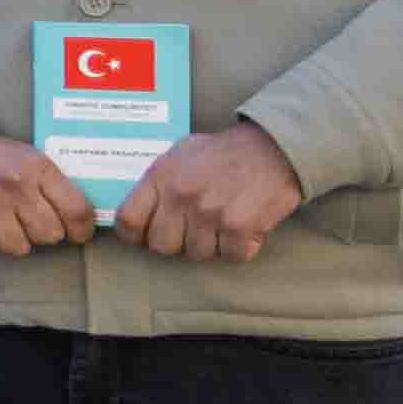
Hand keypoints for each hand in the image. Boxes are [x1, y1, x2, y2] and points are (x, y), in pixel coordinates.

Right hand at [0, 122, 92, 256]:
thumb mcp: (28, 157)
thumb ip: (52, 184)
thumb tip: (82, 219)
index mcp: (38, 167)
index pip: (77, 210)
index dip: (81, 230)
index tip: (77, 234)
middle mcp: (15, 184)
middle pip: (49, 234)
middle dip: (42, 233)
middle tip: (31, 223)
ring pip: (18, 247)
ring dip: (13, 241)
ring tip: (4, 225)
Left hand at [119, 120, 310, 262]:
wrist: (273, 147)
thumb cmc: (223, 152)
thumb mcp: (179, 154)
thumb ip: (158, 181)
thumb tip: (140, 209)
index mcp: (161, 178)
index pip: (128, 220)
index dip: (133, 236)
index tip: (143, 237)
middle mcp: (181, 197)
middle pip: (161, 246)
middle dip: (176, 243)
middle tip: (192, 230)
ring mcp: (210, 213)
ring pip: (197, 254)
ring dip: (211, 245)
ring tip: (221, 225)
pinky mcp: (240, 227)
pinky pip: (231, 256)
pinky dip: (239, 248)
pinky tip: (243, 229)